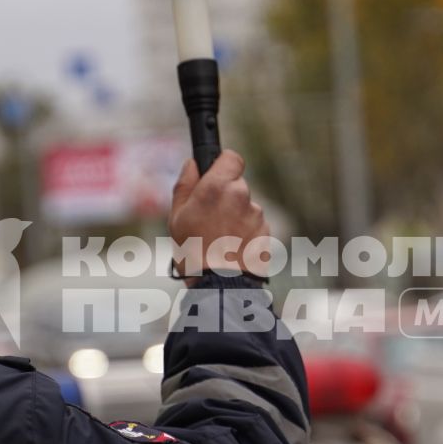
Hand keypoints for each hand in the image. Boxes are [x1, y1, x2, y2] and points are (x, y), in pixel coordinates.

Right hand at [169, 150, 269, 276]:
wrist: (221, 286)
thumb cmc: (193, 252)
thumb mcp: (177, 217)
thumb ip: (185, 185)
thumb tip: (192, 164)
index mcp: (217, 187)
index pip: (232, 157)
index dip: (223, 164)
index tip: (215, 175)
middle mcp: (241, 196)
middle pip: (237, 184)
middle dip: (226, 195)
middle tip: (209, 216)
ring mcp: (256, 214)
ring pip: (245, 206)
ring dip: (235, 215)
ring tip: (219, 238)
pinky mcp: (266, 232)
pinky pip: (254, 224)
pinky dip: (245, 232)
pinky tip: (231, 247)